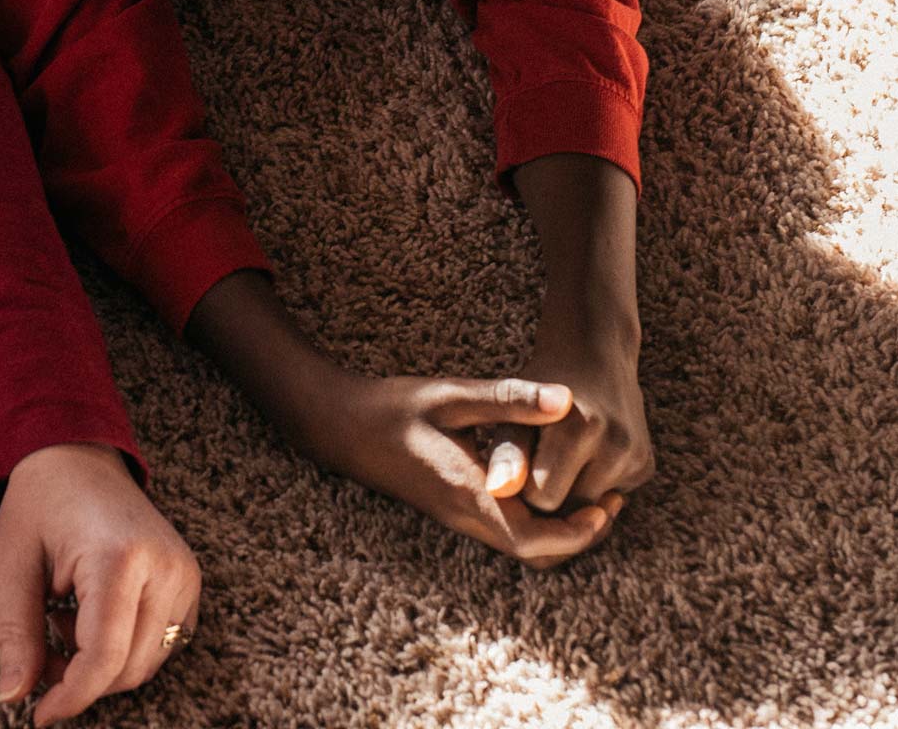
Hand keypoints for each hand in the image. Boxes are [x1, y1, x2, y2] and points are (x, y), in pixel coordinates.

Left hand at [0, 442, 201, 724]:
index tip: (39, 715)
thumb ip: (16, 635)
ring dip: (103, 666)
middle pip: (130, 667)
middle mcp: (164, 565)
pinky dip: (125, 649)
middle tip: (41, 657)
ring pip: (150, 662)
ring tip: (62, 623)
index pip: (104, 656)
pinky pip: (164, 643)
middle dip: (82, 681)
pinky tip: (90, 617)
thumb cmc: (38, 504)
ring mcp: (184, 572)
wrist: (74, 456)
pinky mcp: (190, 579)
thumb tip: (13, 698)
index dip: (71, 695)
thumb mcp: (13, 566)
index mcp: (118, 556)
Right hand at [316, 373, 623, 567]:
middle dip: (580, 536)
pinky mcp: (452, 509)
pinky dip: (537, 519)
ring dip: (560, 530)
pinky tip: (545, 482)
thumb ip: (509, 399)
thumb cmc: (392, 408)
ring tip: (587, 493)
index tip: (609, 503)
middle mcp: (465, 517)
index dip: (581, 531)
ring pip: (522, 547)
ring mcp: (457, 517)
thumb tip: (567, 399)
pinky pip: (506, 531)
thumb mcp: (451, 396)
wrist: (340, 426)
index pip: (536, 539)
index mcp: (469, 494)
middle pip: (537, 554)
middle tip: (610, 501)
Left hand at [484, 325, 652, 515]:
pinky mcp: (646, 466)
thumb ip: (506, 452)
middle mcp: (616, 445)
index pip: (541, 498)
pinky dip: (590, 486)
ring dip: (568, 493)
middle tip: (531, 463)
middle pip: (570, 509)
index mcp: (578, 429)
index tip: (513, 466)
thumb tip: (497, 491)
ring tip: (553, 458)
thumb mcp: (513, 413)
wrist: (590, 355)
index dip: (521, 487)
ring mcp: (636, 457)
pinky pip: (607, 498)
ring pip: (590, 508)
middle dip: (547, 495)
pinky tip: (580, 456)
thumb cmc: (538, 391)